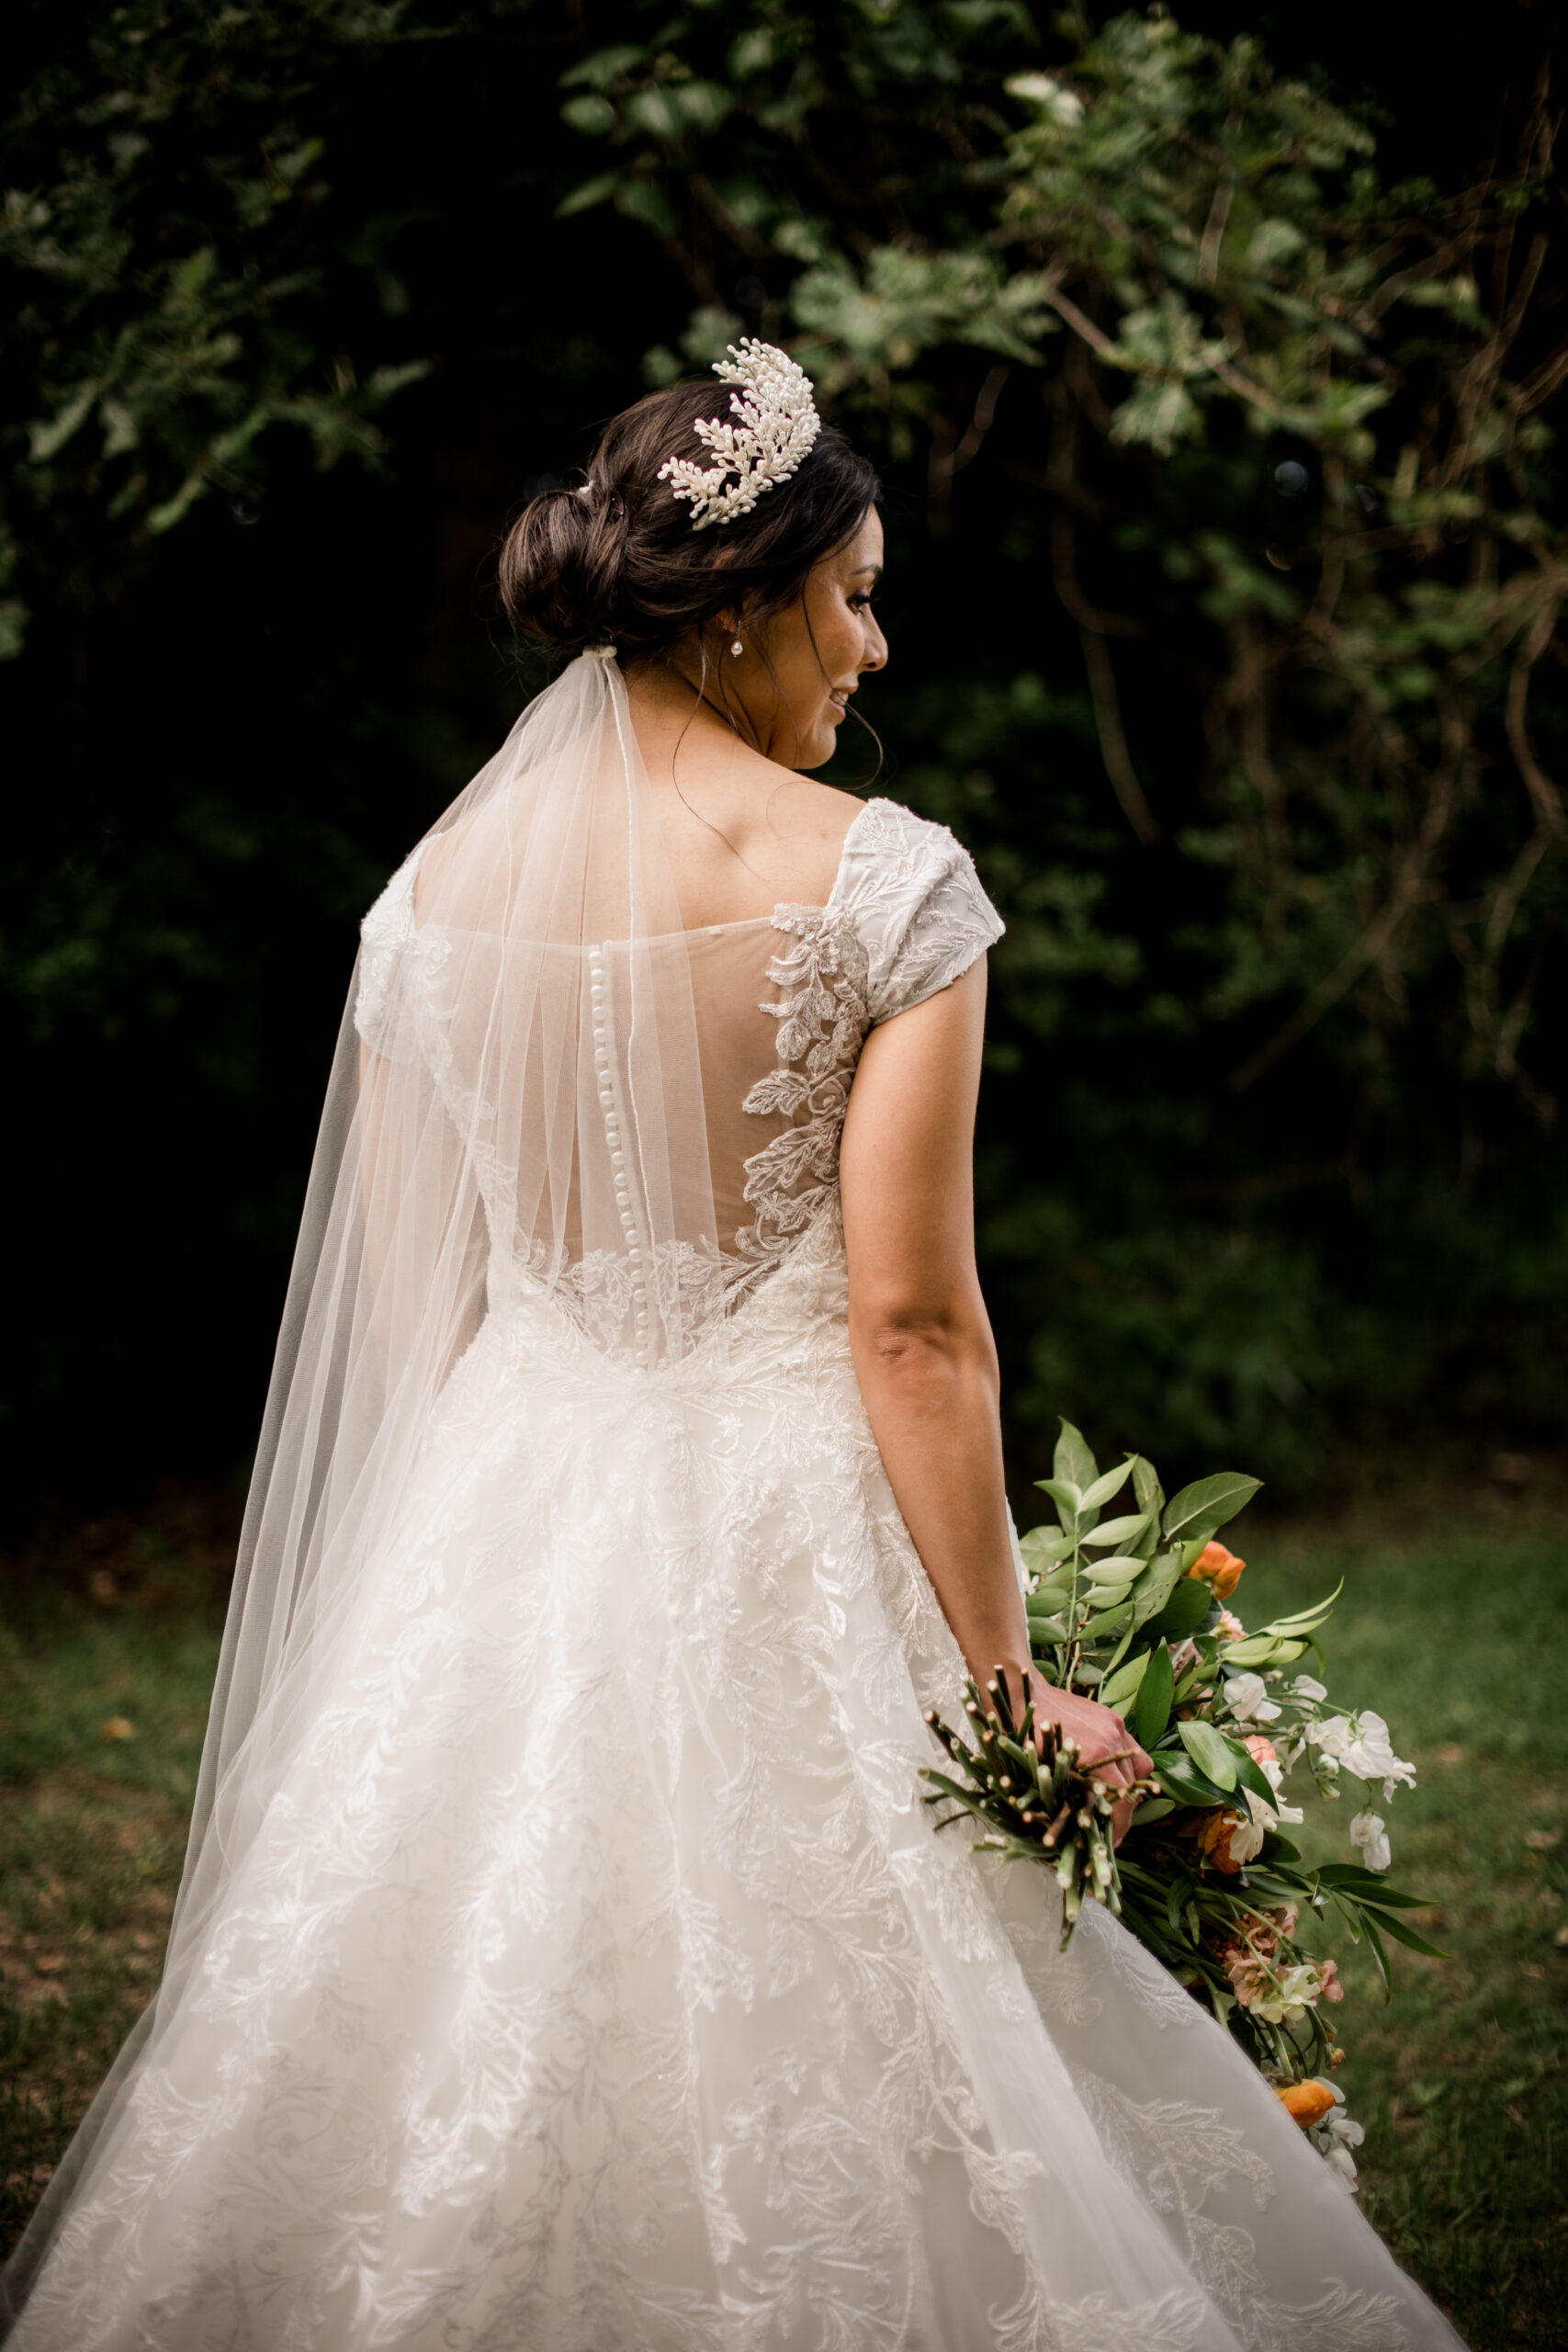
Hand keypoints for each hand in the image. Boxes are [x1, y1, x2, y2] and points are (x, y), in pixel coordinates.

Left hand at [994, 1665, 1153, 1847]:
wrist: (1024, 1695)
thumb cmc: (1025, 1737)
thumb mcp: (1045, 1775)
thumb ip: (1069, 1798)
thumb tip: (1079, 1831)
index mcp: (1096, 1755)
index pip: (1122, 1802)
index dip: (1119, 1828)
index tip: (1110, 1843)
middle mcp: (1112, 1740)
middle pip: (1133, 1787)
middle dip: (1124, 1813)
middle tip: (1110, 1828)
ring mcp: (1115, 1726)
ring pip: (1140, 1766)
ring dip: (1130, 1788)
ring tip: (1114, 1802)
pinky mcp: (1113, 1719)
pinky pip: (1131, 1747)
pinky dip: (1125, 1765)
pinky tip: (1110, 1775)